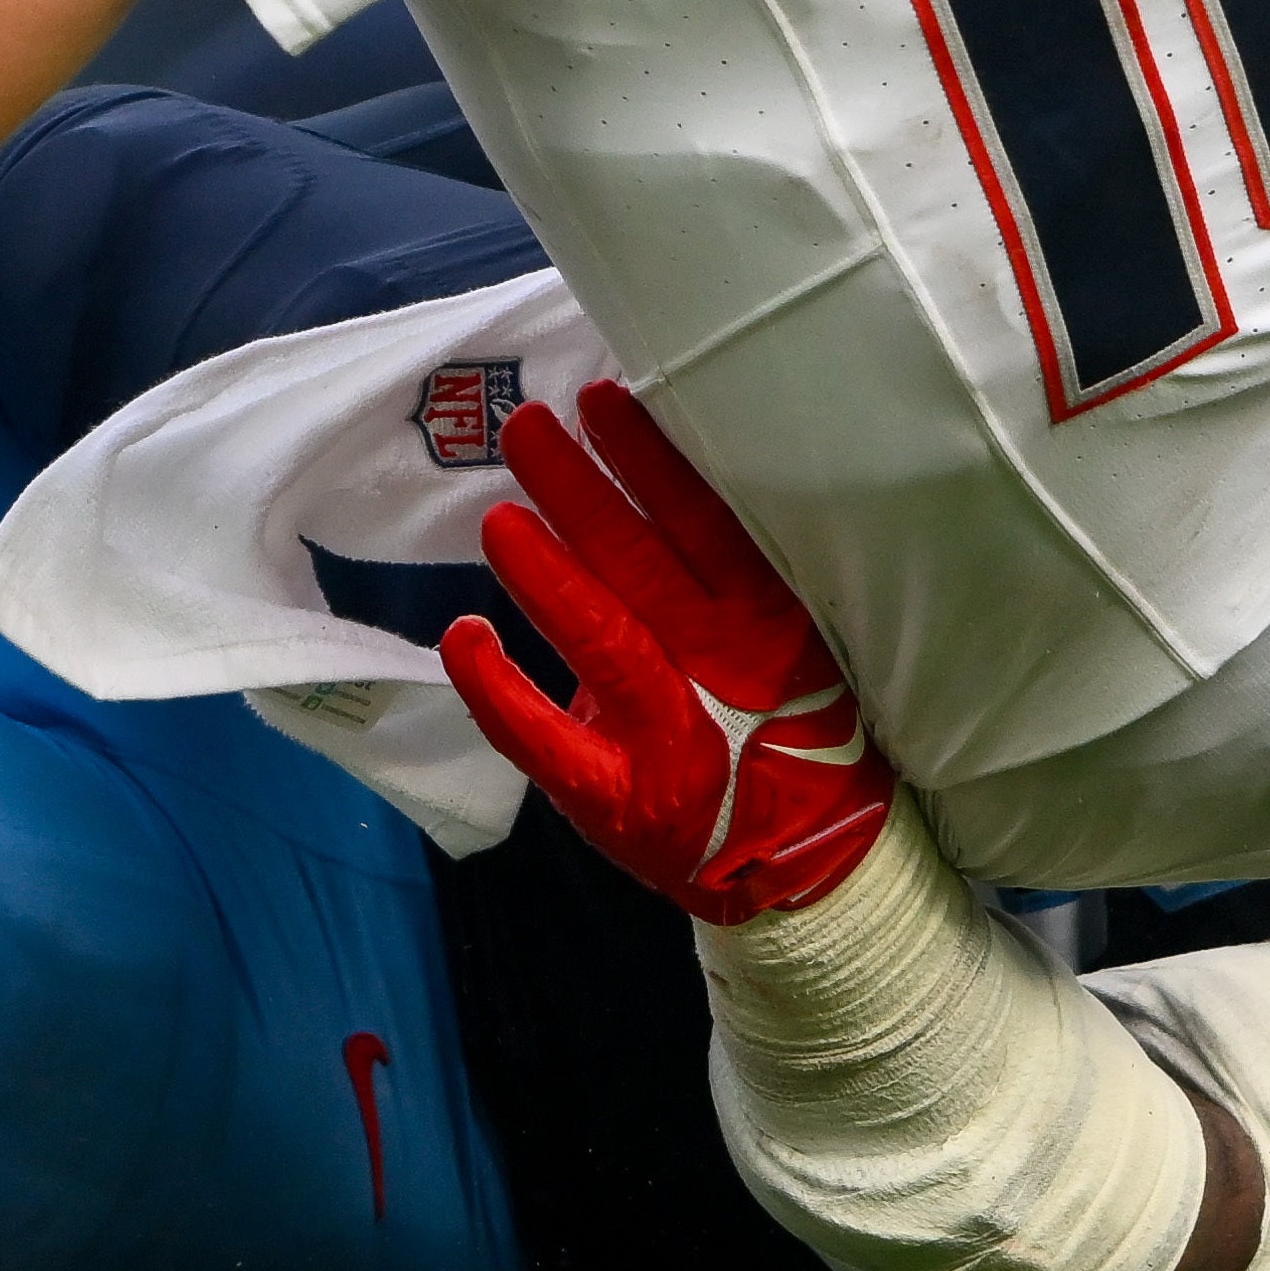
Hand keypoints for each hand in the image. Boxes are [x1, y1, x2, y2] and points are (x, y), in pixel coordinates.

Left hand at [440, 379, 894, 922]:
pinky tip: (461, 637)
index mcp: (766, 621)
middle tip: (525, 426)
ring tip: (497, 515)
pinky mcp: (616, 798)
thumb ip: (722, 574)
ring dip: (547, 575)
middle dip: (582, 493)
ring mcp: (670, 737)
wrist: (807, 871)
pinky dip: (500, 690)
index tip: (607, 399)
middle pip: (645, 567)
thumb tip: (637, 474)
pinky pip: (548, 741)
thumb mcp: (782, 641)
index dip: (655, 463)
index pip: (709, 526)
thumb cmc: (789, 730)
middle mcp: (723, 670)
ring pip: (605, 641)